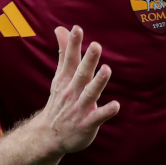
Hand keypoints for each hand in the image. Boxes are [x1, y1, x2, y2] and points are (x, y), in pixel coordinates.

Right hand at [37, 25, 118, 154]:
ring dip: (98, 82)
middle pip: (81, 74)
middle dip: (88, 61)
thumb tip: (60, 28)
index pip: (70, 59)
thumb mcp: (60, 77)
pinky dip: (106, 111)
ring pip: (90, 93)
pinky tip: (116, 106)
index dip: (73, 44)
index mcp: (66, 80)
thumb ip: (64, 53)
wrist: (49, 136)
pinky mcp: (87, 123)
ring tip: (106, 70)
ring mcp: (79, 108)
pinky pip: (97, 117)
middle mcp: (72, 92)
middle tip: (96, 45)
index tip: (77, 28)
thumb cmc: (60, 101)